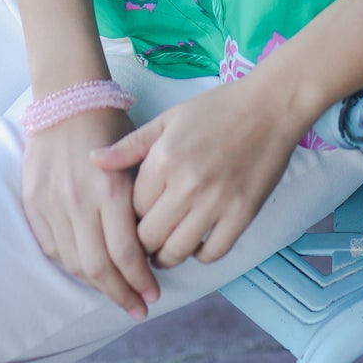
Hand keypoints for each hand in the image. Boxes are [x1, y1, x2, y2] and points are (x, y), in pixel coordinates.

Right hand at [22, 106, 160, 319]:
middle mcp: (79, 200)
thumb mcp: (136, 157)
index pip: (125, 252)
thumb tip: (151, 247)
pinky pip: (52, 247)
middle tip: (137, 307)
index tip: (153, 295)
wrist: (67, 100)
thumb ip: (141, 202)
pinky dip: (71, 264)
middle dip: (121, 293)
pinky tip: (88, 271)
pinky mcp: (33, 202)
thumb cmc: (109, 127)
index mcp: (109, 189)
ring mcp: (52, 203)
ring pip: (73, 262)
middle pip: (99, 266)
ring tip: (115, 295)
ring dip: (96, 285)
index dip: (140, 280)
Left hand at [89, 79, 300, 269]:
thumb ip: (130, 145)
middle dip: (143, 242)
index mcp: (165, 159)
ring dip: (167, 255)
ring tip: (165, 247)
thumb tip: (92, 161)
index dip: (130, 215)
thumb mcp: (168, 119)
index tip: (135, 216)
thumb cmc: (217, 109)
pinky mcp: (243, 215)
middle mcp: (188, 184)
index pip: (132, 208)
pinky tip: (197, 242)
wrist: (270, 107)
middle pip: (149, 237)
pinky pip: (212, 253)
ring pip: (177, 251)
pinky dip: (200, 254)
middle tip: (146, 239)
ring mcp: (217, 203)